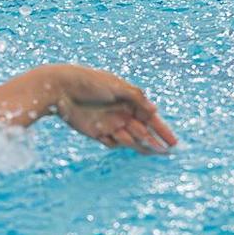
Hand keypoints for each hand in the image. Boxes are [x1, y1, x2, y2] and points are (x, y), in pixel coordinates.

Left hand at [41, 65, 177, 154]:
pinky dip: (118, 144)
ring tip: (154, 152)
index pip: (151, 119)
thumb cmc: (89, 82)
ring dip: (142, 146)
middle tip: (167, 152)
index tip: (174, 143)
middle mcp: (121, 114)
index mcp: (129, 101)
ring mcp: (109, 124)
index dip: (163, 131)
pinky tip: (122, 142)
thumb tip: (155, 111)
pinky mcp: (96, 132)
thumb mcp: (116, 86)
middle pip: (143, 132)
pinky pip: (112, 143)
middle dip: (156, 142)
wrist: (59, 88)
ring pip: (130, 140)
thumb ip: (136, 98)